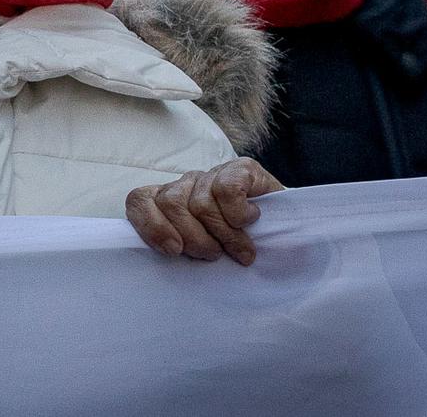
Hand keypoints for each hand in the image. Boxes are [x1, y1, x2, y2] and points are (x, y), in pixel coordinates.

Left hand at [126, 158, 283, 265]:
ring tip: (239, 250)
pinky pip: (227, 189)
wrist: (287, 237)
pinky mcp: (242, 168)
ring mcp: (214, 174)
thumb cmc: (236, 251)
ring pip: (201, 202)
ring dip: (223, 234)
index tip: (173, 250)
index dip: (151, 225)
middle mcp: (188, 183)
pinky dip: (238, 213)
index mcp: (170, 202)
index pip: (139, 200)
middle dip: (194, 238)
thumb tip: (160, 258)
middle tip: (214, 255)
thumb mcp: (201, 255)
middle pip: (171, 204)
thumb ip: (178, 250)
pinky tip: (249, 221)